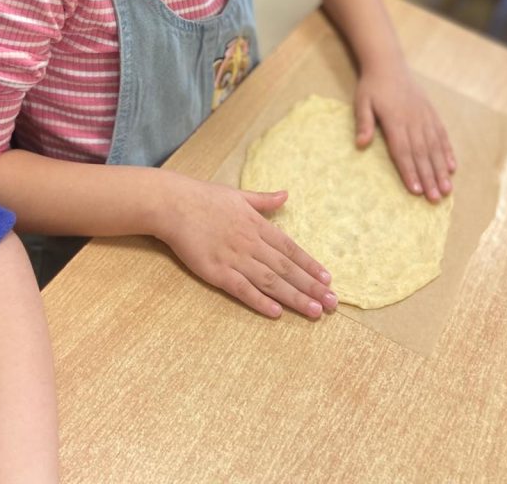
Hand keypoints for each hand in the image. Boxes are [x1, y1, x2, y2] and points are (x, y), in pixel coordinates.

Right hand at [155, 175, 337, 318]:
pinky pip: (242, 289)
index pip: (291, 248)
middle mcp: (251, 243)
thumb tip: (286, 195)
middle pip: (286, 268)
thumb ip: (264, 199)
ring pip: (271, 281)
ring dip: (294, 297)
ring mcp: (234, 258)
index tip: (329, 279)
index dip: (311, 265)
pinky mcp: (216, 272)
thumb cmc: (204, 198)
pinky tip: (277, 312)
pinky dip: (260, 301)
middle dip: (311, 286)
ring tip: (315, 311)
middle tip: (333, 303)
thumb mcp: (239, 194)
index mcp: (257, 225)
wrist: (173, 204)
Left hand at [354, 66, 455, 201]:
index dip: (409, 171)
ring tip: (447, 189)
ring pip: (435, 148)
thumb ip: (363, 123)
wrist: (389, 64)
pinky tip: (451, 167)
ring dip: (441, 170)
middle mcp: (413, 121)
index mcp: (395, 120)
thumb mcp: (362, 102)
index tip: (415, 191)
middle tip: (435, 199)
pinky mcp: (432, 113)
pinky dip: (447, 152)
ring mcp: (425, 117)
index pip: (402, 151)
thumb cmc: (372, 87)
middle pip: (422, 154)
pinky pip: (442, 135)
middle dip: (429, 178)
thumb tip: (360, 144)